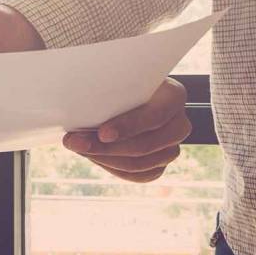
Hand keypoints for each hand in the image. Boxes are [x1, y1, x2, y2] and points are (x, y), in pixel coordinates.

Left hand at [63, 78, 189, 182]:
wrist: (130, 96)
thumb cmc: (123, 83)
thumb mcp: (120, 78)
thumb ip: (111, 88)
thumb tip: (83, 108)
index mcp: (175, 97)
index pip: (155, 116)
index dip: (129, 126)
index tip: (102, 133)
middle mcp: (179, 125)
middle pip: (146, 146)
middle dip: (106, 148)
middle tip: (76, 142)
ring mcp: (172, 149)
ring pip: (139, 165)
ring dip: (105, 159)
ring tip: (80, 147)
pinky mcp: (160, 166)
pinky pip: (139, 176)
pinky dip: (113, 168)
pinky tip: (95, 157)